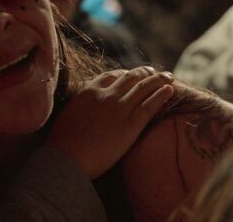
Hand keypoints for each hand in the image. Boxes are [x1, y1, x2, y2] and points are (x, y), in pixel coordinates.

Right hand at [45, 66, 174, 178]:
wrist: (66, 160)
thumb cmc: (62, 144)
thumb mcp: (68, 114)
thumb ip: (80, 105)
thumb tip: (83, 108)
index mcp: (90, 91)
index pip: (113, 75)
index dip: (126, 73)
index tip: (133, 74)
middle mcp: (107, 95)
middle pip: (131, 77)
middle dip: (145, 72)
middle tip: (154, 72)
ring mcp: (120, 108)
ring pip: (144, 87)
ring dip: (159, 79)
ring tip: (169, 76)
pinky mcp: (131, 124)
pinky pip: (150, 104)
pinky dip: (162, 95)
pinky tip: (170, 90)